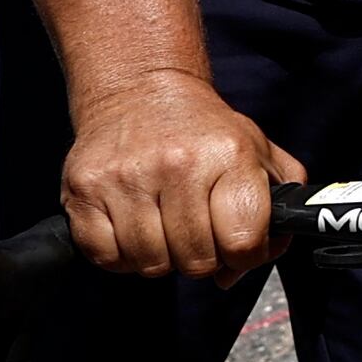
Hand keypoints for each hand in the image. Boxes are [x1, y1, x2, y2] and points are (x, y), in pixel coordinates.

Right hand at [58, 68, 302, 282]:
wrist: (140, 90)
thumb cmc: (203, 132)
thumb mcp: (259, 153)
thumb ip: (278, 209)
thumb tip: (239, 271)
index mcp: (229, 155)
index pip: (243, 240)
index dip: (245, 256)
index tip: (237, 245)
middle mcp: (177, 164)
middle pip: (196, 260)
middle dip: (202, 257)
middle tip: (198, 233)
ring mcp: (126, 177)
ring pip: (150, 263)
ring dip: (160, 257)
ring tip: (164, 227)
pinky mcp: (84, 188)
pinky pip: (105, 257)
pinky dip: (120, 255)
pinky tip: (133, 228)